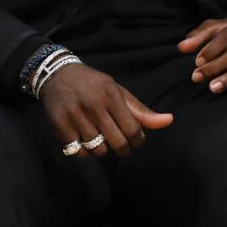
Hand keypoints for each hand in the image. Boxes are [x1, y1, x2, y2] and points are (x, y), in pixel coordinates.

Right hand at [41, 64, 172, 156]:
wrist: (57, 74)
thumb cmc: (94, 85)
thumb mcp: (118, 91)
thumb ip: (142, 110)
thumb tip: (169, 121)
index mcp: (111, 96)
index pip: (133, 130)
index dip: (138, 140)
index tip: (136, 139)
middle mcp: (93, 105)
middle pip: (117, 143)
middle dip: (124, 148)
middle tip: (122, 144)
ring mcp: (75, 116)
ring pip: (98, 150)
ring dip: (103, 149)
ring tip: (102, 138)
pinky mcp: (59, 125)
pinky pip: (78, 151)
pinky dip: (85, 151)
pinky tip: (86, 139)